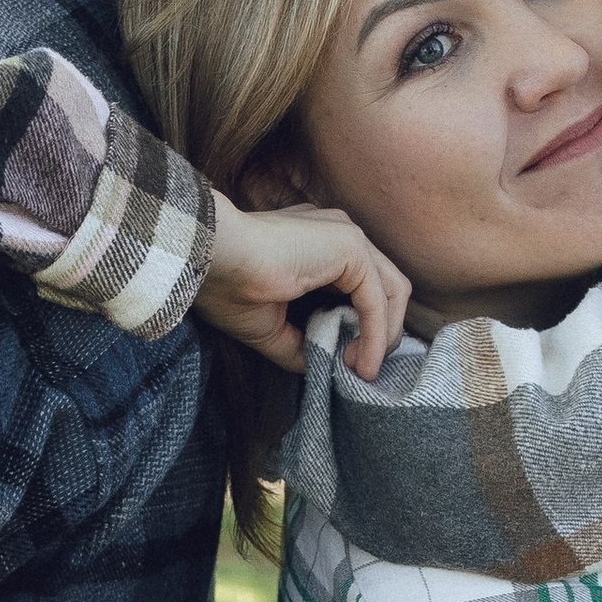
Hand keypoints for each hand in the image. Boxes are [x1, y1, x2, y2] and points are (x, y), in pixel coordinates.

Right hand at [197, 198, 413, 378]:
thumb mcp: (269, 327)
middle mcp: (337, 233)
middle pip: (384, 287)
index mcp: (317, 245)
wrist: (209, 261)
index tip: (346, 363)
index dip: (362, 327)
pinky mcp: (351, 245)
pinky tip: (360, 362)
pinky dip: (376, 335)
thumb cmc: (225, 286)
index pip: (360, 286)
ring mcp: (346, 235)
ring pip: (391, 292)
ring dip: (384, 337)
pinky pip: (378, 299)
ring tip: (363, 369)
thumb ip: (302, 344)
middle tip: (361, 369)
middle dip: (381, 333)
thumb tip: (323, 368)